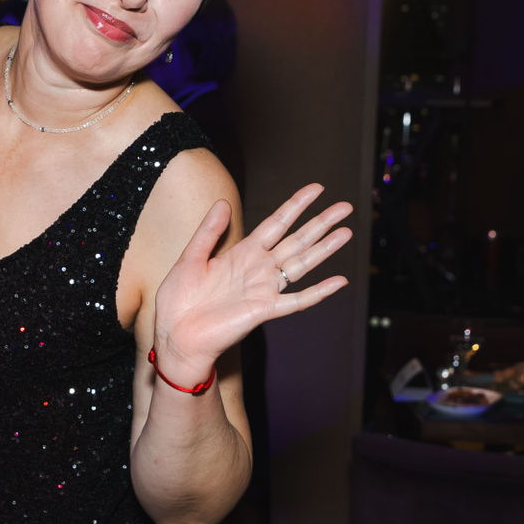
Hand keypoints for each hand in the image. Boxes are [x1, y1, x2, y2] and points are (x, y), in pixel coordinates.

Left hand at [151, 183, 352, 386]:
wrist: (176, 334)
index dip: (296, 206)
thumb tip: (223, 202)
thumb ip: (209, 231)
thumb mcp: (190, 257)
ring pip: (302, 263)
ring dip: (325, 248)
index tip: (317, 189)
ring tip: (347, 232)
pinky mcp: (264, 310)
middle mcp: (258, 268)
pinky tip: (339, 282)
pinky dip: (319, 292)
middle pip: (297, 240)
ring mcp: (264, 289)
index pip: (276, 223)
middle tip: (345, 207)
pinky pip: (297, 300)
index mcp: (242, 253)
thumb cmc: (179, 300)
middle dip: (321, 223)